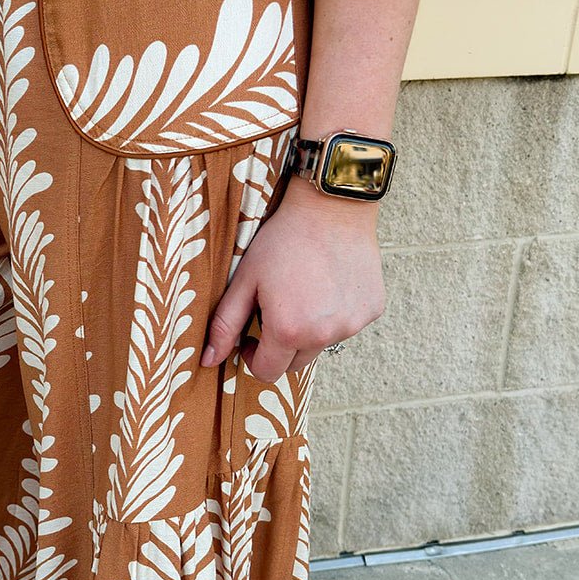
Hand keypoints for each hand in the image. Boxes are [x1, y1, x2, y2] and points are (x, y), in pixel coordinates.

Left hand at [202, 175, 384, 378]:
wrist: (331, 207)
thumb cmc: (283, 240)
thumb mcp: (245, 280)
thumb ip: (225, 325)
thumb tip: (207, 360)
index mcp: (289, 331)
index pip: (267, 372)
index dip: (254, 357)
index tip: (253, 335)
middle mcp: (325, 335)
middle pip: (296, 364)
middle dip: (282, 346)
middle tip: (278, 309)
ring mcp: (352, 324)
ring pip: (322, 344)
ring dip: (310, 330)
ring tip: (305, 292)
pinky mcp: (371, 311)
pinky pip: (347, 325)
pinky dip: (335, 314)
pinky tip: (328, 284)